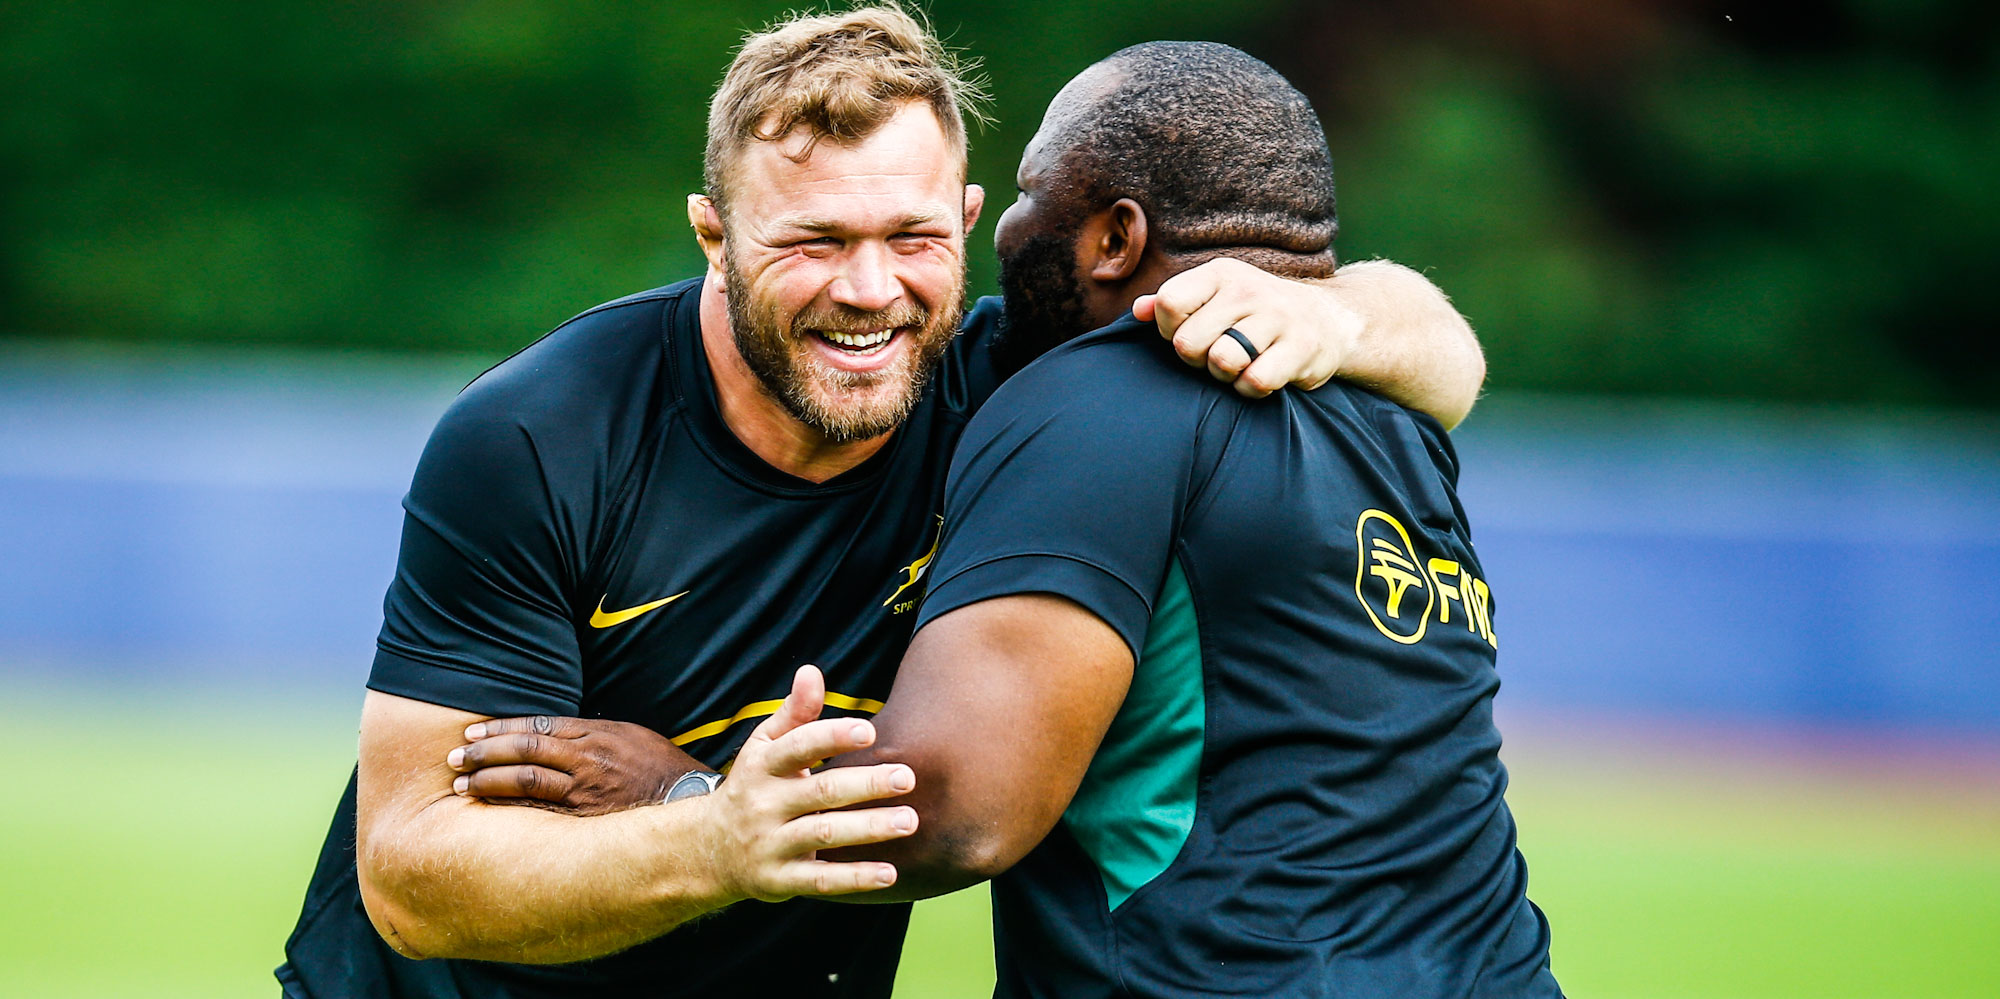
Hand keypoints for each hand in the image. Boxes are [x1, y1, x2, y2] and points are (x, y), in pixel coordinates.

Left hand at [448, 715, 699, 814]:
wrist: (689, 803)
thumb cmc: (658, 767)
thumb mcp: (629, 735)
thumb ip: (591, 731)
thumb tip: (552, 729)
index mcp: (597, 733)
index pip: (537, 725)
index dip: (501, 729)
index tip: (472, 733)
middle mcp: (587, 759)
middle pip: (525, 750)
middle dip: (484, 753)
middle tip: (454, 758)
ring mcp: (586, 791)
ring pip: (526, 780)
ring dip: (488, 781)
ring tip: (461, 783)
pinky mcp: (586, 819)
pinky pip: (540, 813)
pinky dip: (510, 810)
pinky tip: (488, 810)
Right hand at [700, 665, 918, 901]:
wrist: (708, 850)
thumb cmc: (753, 787)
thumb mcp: (764, 748)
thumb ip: (795, 713)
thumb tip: (812, 671)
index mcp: (762, 766)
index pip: (798, 746)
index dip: (832, 737)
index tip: (870, 732)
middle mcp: (764, 804)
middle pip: (820, 791)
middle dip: (866, 784)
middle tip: (908, 777)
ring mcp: (770, 844)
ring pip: (823, 834)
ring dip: (868, 828)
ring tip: (909, 820)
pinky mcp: (779, 880)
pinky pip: (820, 880)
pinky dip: (855, 878)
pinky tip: (890, 873)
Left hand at [1134, 257, 1361, 397]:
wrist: (1330, 319)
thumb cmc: (1257, 314)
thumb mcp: (1217, 297)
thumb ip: (1175, 303)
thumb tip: (1137, 311)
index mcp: (1221, 274)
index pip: (1169, 303)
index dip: (1170, 331)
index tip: (1189, 334)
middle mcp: (1248, 290)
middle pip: (1189, 342)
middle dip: (1197, 360)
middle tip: (1217, 355)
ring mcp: (1278, 318)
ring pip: (1222, 362)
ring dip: (1225, 376)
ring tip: (1240, 365)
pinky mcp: (1301, 348)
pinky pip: (1255, 382)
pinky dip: (1251, 389)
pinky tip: (1261, 376)